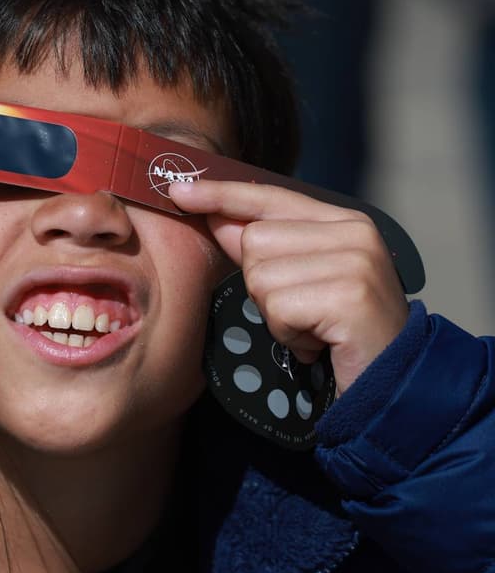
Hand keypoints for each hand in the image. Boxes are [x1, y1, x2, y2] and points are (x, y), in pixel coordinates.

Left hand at [170, 179, 408, 394]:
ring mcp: (356, 260)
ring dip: (275, 314)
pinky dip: (287, 334)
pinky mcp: (350, 295)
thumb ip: (264, 247)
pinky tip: (317, 343)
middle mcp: (354, 232)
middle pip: (254, 240)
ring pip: (260, 276)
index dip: (221, 194)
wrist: (394, 382)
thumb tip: (216, 216)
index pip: (268, 196)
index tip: (178, 190)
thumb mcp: (300, 281)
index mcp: (343, 221)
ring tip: (312, 328)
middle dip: (262, 285)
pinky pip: (278, 309)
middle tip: (301, 312)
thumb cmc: (340, 332)